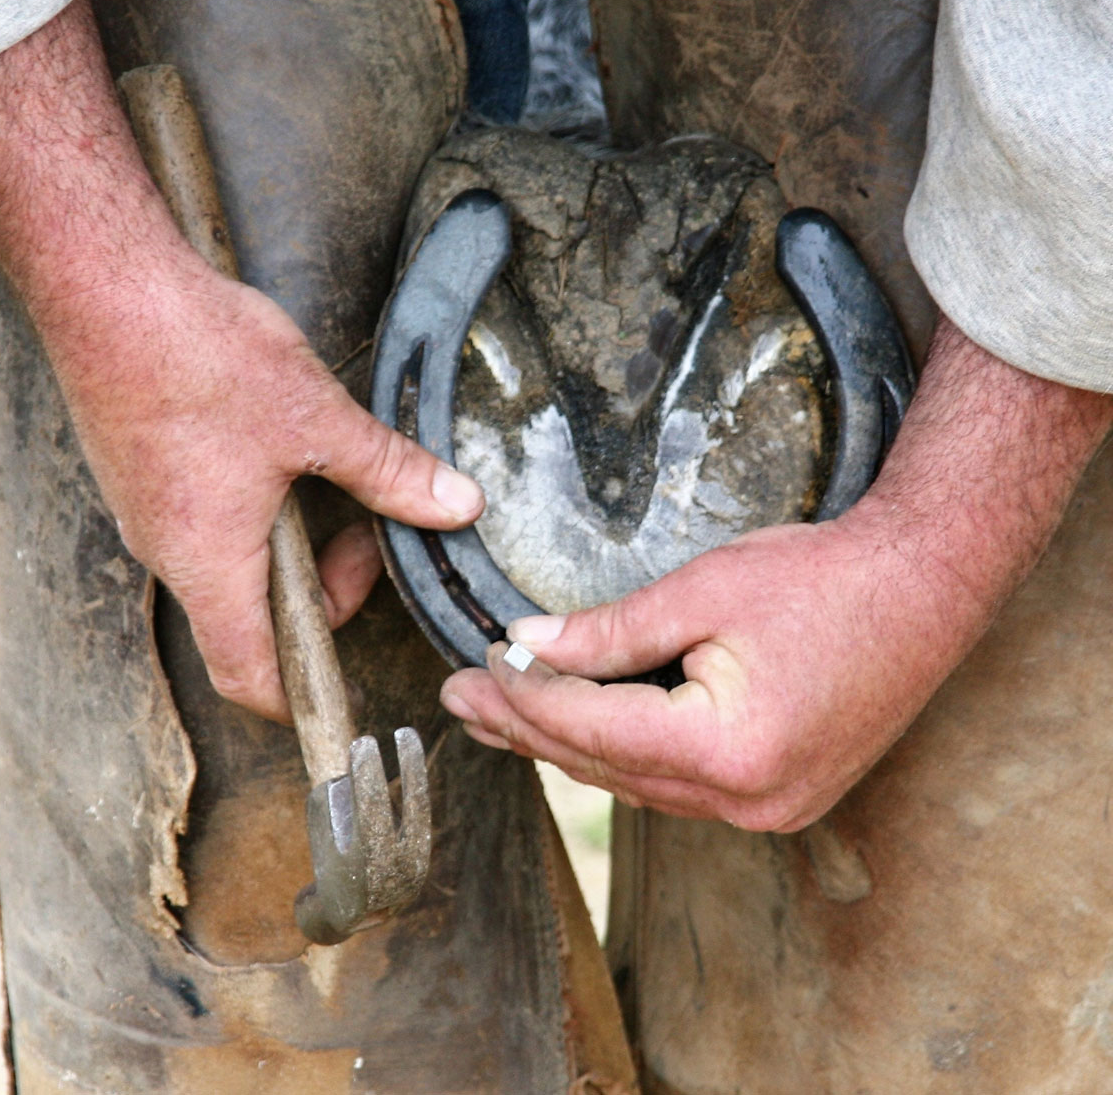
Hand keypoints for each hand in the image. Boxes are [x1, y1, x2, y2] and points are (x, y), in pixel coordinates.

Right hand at [78, 260, 483, 722]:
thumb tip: (456, 506)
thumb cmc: (198, 357)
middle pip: (250, 620)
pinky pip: (204, 524)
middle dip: (323, 592)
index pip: (249, 675)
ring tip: (331, 483)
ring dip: (291, 547)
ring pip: (230, 567)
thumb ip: (391, 472)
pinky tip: (283, 456)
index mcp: (210, 562)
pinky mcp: (142, 473)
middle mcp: (168, 551)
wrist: (103, 285)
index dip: (300, 698)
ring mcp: (148, 512)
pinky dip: (256, 515)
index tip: (347, 686)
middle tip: (368, 532)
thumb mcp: (317, 420)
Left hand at [441, 508, 976, 830]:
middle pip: (604, 766)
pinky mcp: (778, 796)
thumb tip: (529, 643)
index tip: (475, 661)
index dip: (524, 694)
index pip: (590, 727)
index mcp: (726, 750)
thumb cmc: (825, 578)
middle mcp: (746, 799)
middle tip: (460, 696)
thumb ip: (608, 631)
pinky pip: (673, 785)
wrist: (925, 588)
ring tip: (499, 717)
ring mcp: (767, 808)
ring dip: (566, 746)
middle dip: (526, 728)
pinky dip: (620, 754)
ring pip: (634, 783)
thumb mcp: (704, 591)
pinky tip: (579, 733)